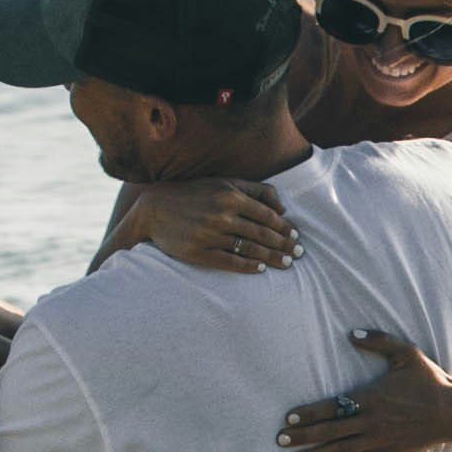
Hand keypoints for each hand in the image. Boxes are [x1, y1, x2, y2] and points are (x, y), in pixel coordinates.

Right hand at [112, 179, 301, 275]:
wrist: (154, 209)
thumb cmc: (194, 193)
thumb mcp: (224, 182)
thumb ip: (255, 190)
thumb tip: (282, 208)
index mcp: (230, 196)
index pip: (267, 216)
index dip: (284, 228)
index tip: (296, 236)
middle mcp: (222, 215)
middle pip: (262, 234)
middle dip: (283, 245)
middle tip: (297, 253)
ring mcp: (210, 235)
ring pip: (249, 249)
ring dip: (271, 258)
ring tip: (285, 263)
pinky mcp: (198, 252)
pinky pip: (230, 262)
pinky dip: (248, 266)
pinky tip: (260, 269)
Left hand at [279, 326, 451, 451]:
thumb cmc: (430, 380)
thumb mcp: (407, 354)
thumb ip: (379, 341)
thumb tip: (352, 333)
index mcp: (371, 397)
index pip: (332, 406)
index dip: (309, 413)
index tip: (289, 417)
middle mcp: (370, 421)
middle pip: (330, 430)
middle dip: (303, 436)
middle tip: (280, 440)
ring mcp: (378, 439)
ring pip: (340, 450)